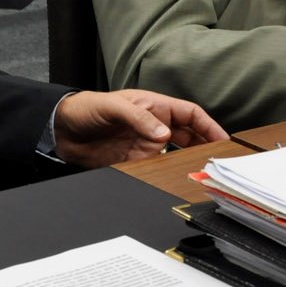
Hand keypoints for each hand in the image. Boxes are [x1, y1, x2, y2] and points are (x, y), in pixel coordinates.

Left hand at [54, 89, 226, 166]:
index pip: (190, 114)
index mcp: (155, 106)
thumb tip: (165, 134)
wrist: (62, 129)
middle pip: (189, 136)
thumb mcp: (115, 106)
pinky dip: (167, 174)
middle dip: (205, 146)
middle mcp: (154, 126)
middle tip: (218, 160)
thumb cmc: (87, 107)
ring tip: (202, 172)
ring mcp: (145, 144)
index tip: (223, 139)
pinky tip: (175, 179)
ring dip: (188, 162)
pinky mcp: (135, 160)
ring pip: (176, 154)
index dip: (209, 125)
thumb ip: (140, 119)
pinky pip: (157, 168)